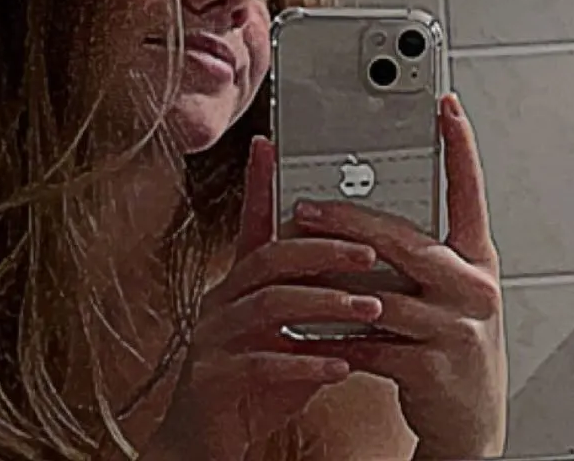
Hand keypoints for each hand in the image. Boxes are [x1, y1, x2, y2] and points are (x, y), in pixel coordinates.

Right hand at [150, 137, 383, 460]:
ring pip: (268, 303)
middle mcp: (222, 301)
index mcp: (239, 284)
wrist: (205, 444)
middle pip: (270, 256)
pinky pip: (260, 362)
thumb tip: (365, 275)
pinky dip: (303, 362)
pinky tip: (338, 367)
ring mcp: (213, 338)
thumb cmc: (252, 386)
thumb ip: (313, 304)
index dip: (257, 182)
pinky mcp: (213, 379)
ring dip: (323, 302)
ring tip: (368, 307)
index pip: (251, 223)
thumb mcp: (285, 336)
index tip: (268, 143)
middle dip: (323, 249)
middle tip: (369, 251)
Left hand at [291, 94, 506, 459]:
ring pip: (378, 293)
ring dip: (328, 280)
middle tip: (305, 205)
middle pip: (403, 241)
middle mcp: (473, 289)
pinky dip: (331, 337)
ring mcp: (456, 330)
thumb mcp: (448, 292)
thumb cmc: (451, 345)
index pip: (470, 192)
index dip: (460, 147)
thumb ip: (416, 254)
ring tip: (293, 262)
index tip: (444, 105)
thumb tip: (359, 216)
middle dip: (347, 221)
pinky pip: (367, 344)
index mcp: (477, 261)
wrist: (472, 425)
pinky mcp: (431, 370)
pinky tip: (304, 329)